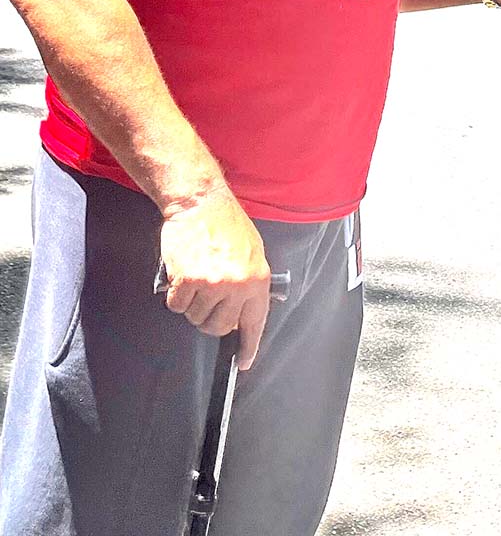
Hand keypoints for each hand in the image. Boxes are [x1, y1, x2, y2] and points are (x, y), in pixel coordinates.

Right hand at [159, 186, 271, 368]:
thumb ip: (250, 283)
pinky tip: (183, 274)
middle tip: (208, 296)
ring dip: (193, 303)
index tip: (244, 362)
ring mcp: (213, 285)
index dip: (248, 345)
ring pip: (196, 318)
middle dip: (211, 318)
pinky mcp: (188, 282)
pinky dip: (177, 295)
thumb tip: (243, 310)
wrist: (201, 204)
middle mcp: (237, 286)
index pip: (255, 322)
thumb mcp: (253, 253)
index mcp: (258, 279)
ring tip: (198, 275)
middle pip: (220, 327)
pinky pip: (178, 307)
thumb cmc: (228, 225)